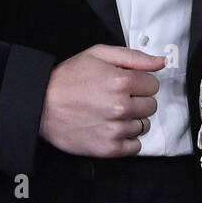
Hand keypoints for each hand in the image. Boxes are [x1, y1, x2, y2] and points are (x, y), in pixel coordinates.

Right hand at [38, 44, 167, 156]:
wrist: (40, 106)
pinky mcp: (109, 148)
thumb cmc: (68, 78)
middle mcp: (121, 106)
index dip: (140, 84)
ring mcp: (116, 129)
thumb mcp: (98, 54)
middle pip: (151, 106)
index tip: (126, 85)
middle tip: (117, 99)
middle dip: (137, 101)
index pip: (153, 85)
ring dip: (132, 120)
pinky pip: (135, 146)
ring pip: (143, 125)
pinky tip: (111, 129)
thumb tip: (161, 62)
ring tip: (111, 114)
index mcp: (122, 81)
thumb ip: (134, 57)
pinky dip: (127, 139)